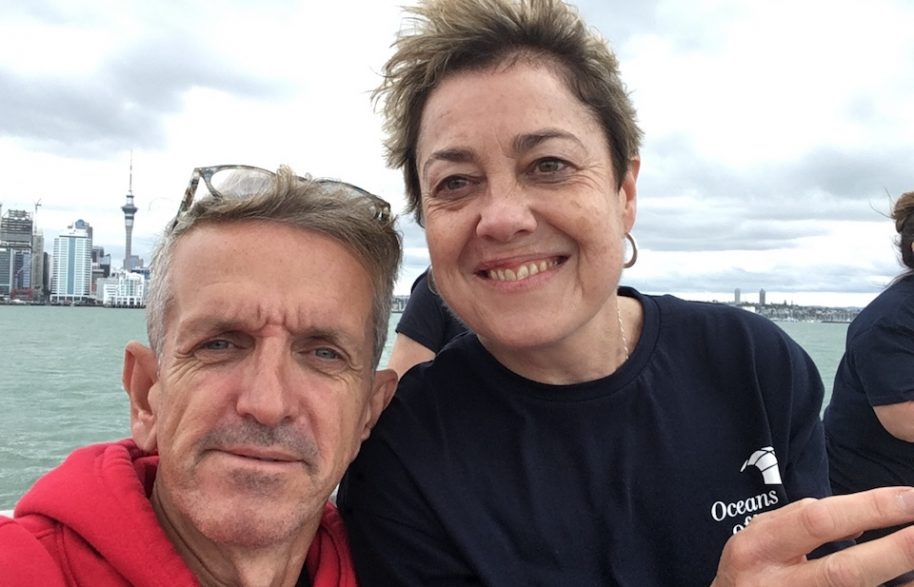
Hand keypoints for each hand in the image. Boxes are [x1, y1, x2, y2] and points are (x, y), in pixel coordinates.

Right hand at [711, 487, 913, 586]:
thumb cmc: (750, 571)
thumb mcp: (760, 537)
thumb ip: (801, 521)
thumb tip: (862, 517)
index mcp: (760, 548)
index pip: (820, 521)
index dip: (870, 509)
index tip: (910, 499)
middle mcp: (777, 586)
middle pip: (847, 572)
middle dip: (897, 551)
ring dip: (903, 582)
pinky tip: (908, 583)